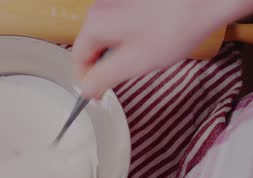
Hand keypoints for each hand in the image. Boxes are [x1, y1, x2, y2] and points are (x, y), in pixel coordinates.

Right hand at [71, 0, 252, 97]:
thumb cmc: (175, 27)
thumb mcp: (134, 64)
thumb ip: (102, 79)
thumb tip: (85, 89)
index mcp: (96, 24)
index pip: (78, 59)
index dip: (86, 81)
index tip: (98, 94)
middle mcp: (101, 7)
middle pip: (91, 45)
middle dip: (103, 65)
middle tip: (123, 78)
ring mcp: (116, 0)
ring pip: (106, 34)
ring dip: (117, 51)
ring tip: (144, 57)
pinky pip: (120, 23)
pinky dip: (128, 36)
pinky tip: (152, 40)